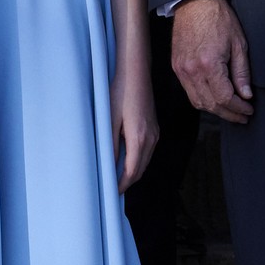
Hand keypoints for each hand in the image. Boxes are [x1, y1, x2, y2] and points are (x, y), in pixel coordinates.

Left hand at [111, 54, 158, 192]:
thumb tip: (108, 167)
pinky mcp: (154, 128)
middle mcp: (152, 138)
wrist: (135, 72)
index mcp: (140, 138)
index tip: (112, 192)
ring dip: (132, 171)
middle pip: (141, 170)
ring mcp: (155, 133)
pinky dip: (137, 160)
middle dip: (127, 182)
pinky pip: (147, 151)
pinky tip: (125, 160)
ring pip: (145, 161)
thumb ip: (110, 146)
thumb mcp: (109, 120)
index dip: (122, 185)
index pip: (132, 172)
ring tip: (116, 177)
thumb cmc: (119, 93)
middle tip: (112, 189)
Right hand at [172, 0, 253, 122]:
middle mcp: (192, 70)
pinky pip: (189, 91)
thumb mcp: (239, 43)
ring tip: (230, 110)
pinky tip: (214, 98)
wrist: (195, 2)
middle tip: (242, 115)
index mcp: (209, 64)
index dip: (238, 108)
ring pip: (197, 102)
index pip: (224, 98)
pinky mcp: (177, 67)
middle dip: (229, 114)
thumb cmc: (217, 17)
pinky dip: (202, 99)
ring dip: (215, 109)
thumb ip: (242, 72)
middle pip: (210, 105)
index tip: (248, 109)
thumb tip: (245, 94)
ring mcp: (181, 70)